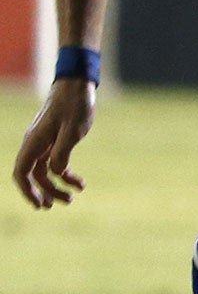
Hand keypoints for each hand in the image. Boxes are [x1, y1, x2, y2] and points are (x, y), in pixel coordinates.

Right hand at [13, 78, 95, 208]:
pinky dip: (65, 175)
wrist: (77, 86)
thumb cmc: (74, 106)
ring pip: (44, 171)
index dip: (27, 190)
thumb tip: (56, 172)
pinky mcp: (55, 141)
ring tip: (72, 198)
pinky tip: (79, 183)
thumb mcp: (72, 130)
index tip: (38, 204)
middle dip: (41, 192)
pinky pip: (55, 163)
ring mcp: (44, 143)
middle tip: (53, 206)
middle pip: (32, 175)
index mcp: (34, 142)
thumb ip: (63, 151)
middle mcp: (35, 144)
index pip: (22, 172)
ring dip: (55, 186)